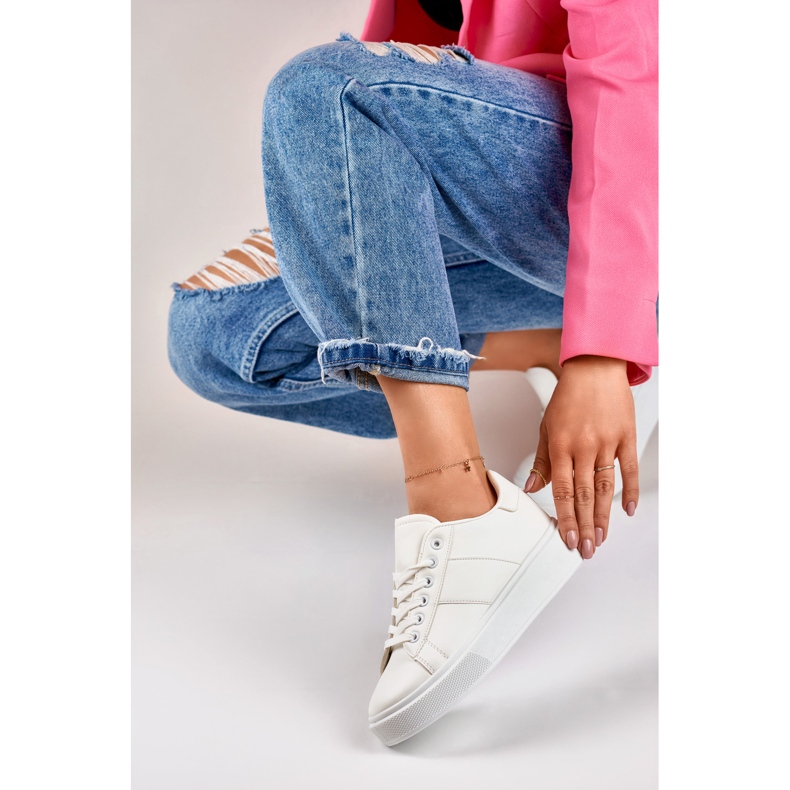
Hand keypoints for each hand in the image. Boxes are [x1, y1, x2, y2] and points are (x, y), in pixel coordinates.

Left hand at [525, 355, 638, 558]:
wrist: (595, 368)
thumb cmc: (568, 397)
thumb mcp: (546, 427)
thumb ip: (542, 461)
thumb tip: (533, 488)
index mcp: (561, 446)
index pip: (562, 491)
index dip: (565, 518)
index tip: (566, 539)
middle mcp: (584, 447)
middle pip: (584, 495)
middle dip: (584, 526)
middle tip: (586, 549)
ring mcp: (607, 443)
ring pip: (605, 487)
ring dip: (603, 516)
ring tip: (601, 538)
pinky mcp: (626, 437)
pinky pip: (629, 469)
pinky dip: (630, 491)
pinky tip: (627, 510)